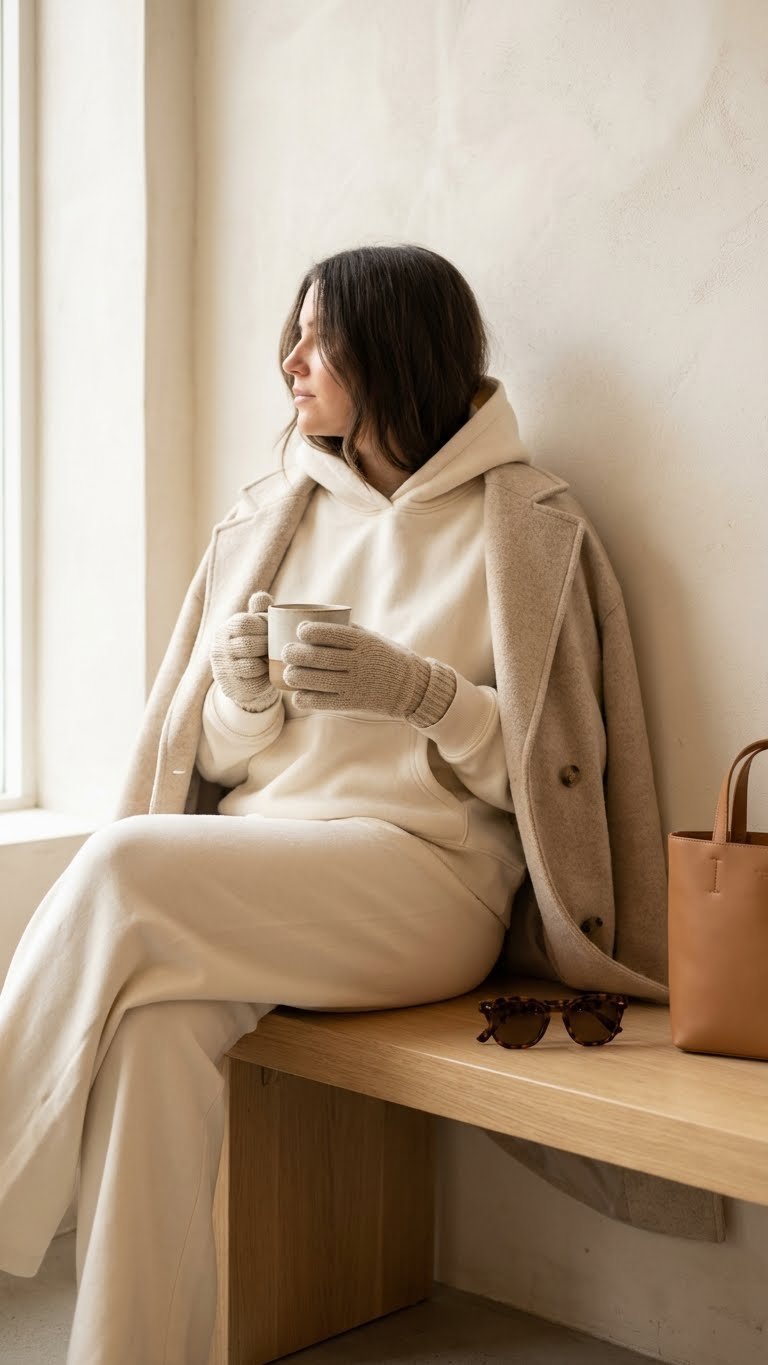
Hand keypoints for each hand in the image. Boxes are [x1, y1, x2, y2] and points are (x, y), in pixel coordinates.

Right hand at [210, 591, 279, 712]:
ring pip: (251, 664)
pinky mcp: (231, 687)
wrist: (246, 682)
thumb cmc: (254, 649)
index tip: (274, 629)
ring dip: (266, 662)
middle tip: (279, 646)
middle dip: (267, 645)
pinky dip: (264, 675)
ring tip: (273, 658)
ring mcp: (223, 669)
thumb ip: (259, 612)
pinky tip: (269, 672)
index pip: (243, 623)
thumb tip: (263, 596)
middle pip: (248, 644)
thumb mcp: (255, 629)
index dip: (263, 625)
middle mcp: (219, 649)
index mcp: (225, 631)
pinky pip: (253, 681)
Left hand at [282, 621, 456, 726]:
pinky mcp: (353, 703)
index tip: (299, 630)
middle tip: (285, 652)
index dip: (311, 631)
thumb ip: (348, 631)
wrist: (412, 688)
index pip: (333, 634)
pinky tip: (298, 695)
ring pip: (317, 680)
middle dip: (296, 654)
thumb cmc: (388, 658)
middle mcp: (359, 662)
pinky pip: (323, 702)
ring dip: (296, 677)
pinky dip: (306, 699)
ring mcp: (356, 684)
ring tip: (288, 673)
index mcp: (364, 642)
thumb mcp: (373, 638)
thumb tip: (316, 621)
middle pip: (320, 657)